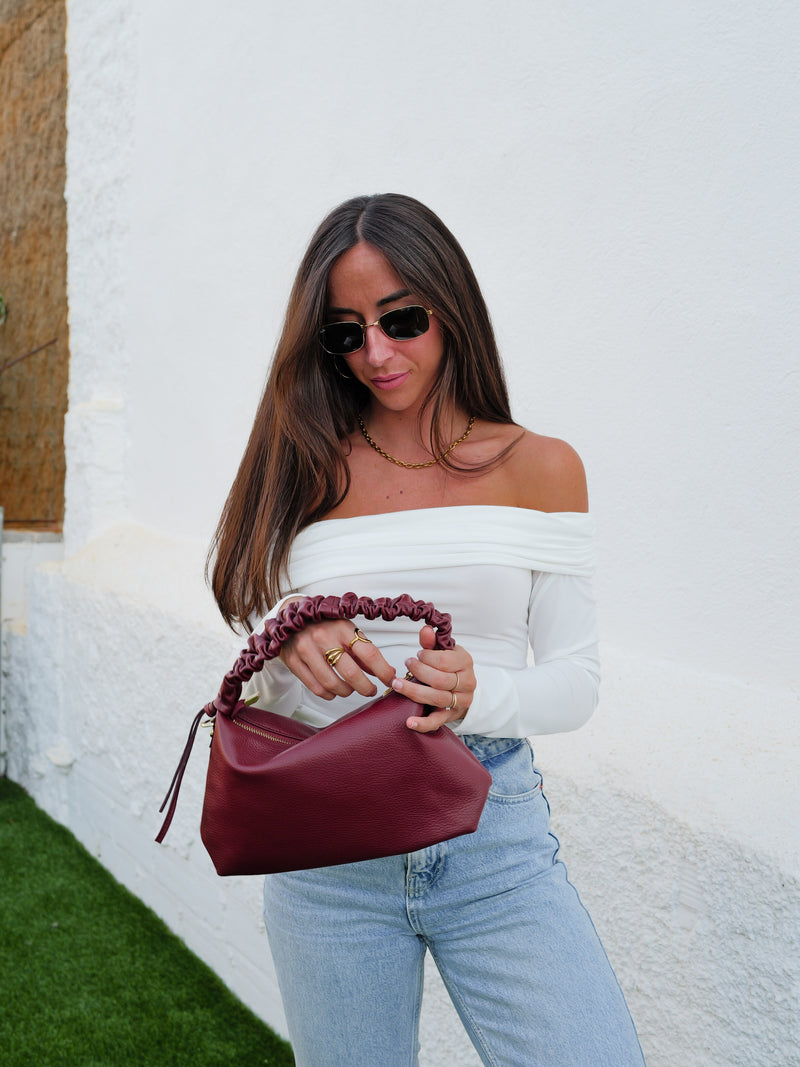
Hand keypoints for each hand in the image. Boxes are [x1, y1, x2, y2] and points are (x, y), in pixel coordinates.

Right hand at [279, 617, 395, 700]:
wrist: (290, 615)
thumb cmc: (324, 625)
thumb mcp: (346, 631)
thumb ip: (364, 652)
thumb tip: (388, 672)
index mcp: (342, 627)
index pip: (369, 653)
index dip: (383, 671)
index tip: (390, 680)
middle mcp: (323, 637)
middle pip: (351, 673)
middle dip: (366, 687)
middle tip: (371, 691)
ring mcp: (306, 649)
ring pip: (332, 684)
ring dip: (347, 692)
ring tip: (351, 690)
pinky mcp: (293, 661)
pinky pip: (315, 687)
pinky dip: (329, 694)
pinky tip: (334, 691)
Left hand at [390, 625, 475, 732]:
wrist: (463, 687)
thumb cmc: (450, 666)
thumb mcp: (443, 651)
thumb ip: (432, 643)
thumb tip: (425, 629)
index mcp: (466, 662)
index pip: (445, 661)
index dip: (426, 658)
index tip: (416, 656)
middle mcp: (467, 682)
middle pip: (440, 680)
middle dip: (418, 672)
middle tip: (406, 666)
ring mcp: (461, 701)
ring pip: (437, 698)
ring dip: (414, 692)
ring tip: (398, 685)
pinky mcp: (451, 716)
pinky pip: (438, 721)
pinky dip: (423, 723)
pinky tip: (409, 722)